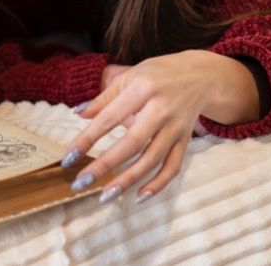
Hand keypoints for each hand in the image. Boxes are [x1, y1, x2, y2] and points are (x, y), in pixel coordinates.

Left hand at [65, 51, 259, 200]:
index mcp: (142, 89)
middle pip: (131, 143)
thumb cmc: (157, 74)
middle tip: (80, 183)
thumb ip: (104, 98)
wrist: (201, 75)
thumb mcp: (129, 77)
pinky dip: (158, 183)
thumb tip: (77, 113)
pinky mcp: (186, 140)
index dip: (87, 139)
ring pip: (152, 159)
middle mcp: (161, 110)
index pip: (109, 118)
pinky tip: (139, 196)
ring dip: (128, 180)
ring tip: (105, 195)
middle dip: (104, 166)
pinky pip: (173, 166)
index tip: (68, 158)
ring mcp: (176, 128)